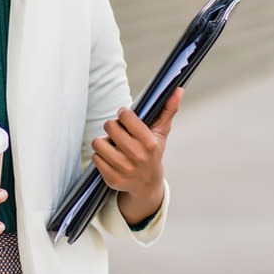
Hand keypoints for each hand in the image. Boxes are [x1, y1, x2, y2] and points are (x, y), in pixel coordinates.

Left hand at [90, 87, 183, 224]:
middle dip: (112, 126)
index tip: (126, 117)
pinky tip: (110, 157)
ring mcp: (124, 169)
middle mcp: (137, 157)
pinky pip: (95, 158)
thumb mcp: (161, 132)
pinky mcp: (112, 179)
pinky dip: (100, 156)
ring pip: (98, 143)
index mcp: (149, 143)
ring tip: (113, 145)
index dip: (123, 114)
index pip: (125, 116)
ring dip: (103, 142)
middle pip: (109, 127)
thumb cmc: (153, 151)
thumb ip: (168, 109)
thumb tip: (178, 89)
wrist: (147, 184)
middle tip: (118, 131)